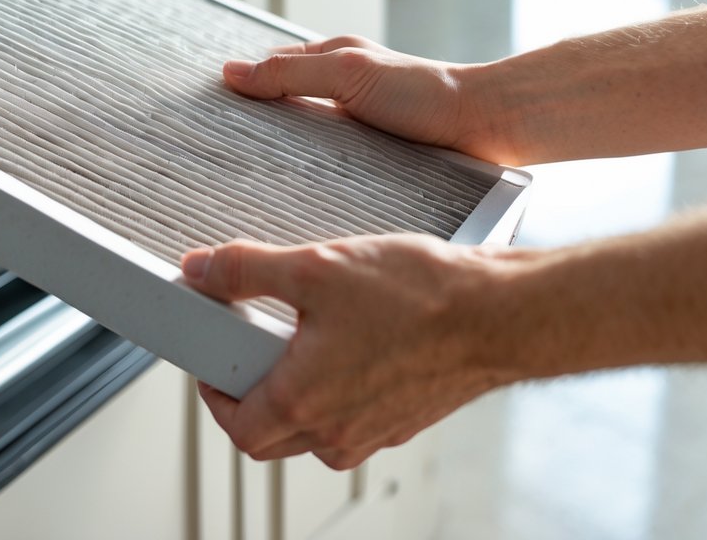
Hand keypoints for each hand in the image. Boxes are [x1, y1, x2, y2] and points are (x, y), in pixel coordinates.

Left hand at [181, 236, 513, 469]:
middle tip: (248, 354)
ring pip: (315, 432)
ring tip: (303, 340)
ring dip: (297, 396)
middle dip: (250, 400)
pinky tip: (354, 340)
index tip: (214, 363)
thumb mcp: (315, 267)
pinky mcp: (408, 419)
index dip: (214, 395)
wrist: (503, 313)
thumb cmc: (422, 298)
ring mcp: (377, 431)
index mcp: (304, 403)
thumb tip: (203, 269)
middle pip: (271, 439)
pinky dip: (340, 390)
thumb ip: (247, 270)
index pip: (237, 428)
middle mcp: (338, 431)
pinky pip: (356, 418)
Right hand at [224, 36, 507, 163]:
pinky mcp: (374, 150)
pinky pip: (331, 157)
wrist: (484, 127)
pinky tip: (303, 187)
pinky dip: (312, 167)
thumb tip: (233, 72)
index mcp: (332, 58)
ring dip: (285, 151)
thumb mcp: (347, 76)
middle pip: (284, 101)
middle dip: (257, 121)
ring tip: (256, 176)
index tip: (210, 109)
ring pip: (306, 132)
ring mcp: (358, 119)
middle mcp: (344, 86)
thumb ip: (290, 73)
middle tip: (224, 149)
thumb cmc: (424, 96)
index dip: (242, 84)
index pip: (270, 66)